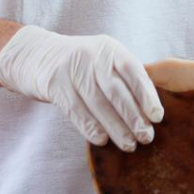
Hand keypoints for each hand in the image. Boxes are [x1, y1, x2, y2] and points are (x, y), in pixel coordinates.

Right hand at [0, 26, 162, 150]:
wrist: (36, 55)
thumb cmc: (81, 65)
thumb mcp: (103, 60)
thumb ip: (124, 77)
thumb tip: (150, 110)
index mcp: (110, 49)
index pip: (133, 71)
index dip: (146, 95)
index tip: (157, 117)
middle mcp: (92, 55)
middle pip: (116, 90)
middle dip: (133, 116)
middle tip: (146, 137)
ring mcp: (71, 68)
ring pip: (97, 103)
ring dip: (115, 127)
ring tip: (129, 144)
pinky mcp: (54, 83)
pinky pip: (75, 109)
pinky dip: (90, 126)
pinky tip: (102, 140)